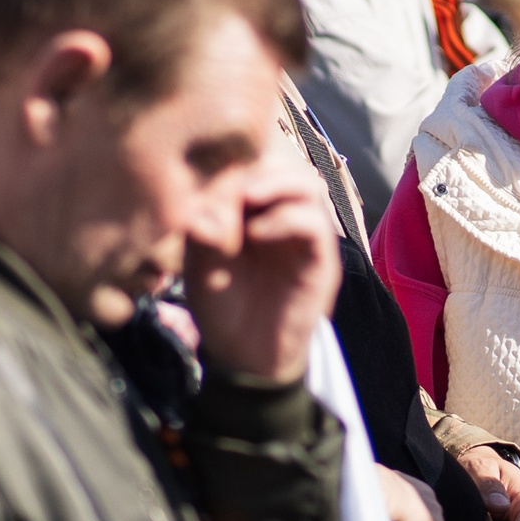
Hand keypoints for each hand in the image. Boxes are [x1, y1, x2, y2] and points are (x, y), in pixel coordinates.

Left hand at [183, 145, 340, 383]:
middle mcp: (285, 215)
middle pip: (286, 163)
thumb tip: (207, 205)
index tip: (203, 181)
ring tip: (245, 197)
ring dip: (276, 183)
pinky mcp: (320, 260)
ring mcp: (306, 236)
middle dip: (256, 166)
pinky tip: (257, 233)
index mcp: (256, 209)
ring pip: (308, 183)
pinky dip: (286, 218)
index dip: (232, 164)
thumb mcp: (199, 263)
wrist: (245, 357)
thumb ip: (204, 230)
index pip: (255, 163)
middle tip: (228, 183)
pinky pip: (314, 224)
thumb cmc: (221, 306)